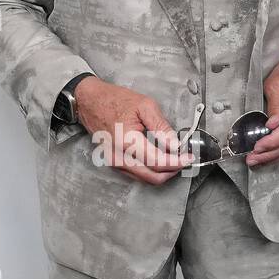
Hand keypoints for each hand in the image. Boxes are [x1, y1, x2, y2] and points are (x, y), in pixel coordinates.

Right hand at [75, 77, 192, 185]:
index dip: (177, 162)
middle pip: (153, 177)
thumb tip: (175, 144)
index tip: (189, 158)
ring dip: (163, 172)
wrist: (90, 102)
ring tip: (174, 159)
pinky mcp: (114, 163)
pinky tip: (160, 159)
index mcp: (127, 142)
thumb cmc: (114, 100)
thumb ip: (161, 126)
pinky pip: (137, 174)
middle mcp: (119, 157)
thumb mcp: (144, 105)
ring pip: (146, 179)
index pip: (158, 162)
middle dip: (172, 171)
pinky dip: (152, 170)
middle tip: (184, 160)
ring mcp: (115, 163)